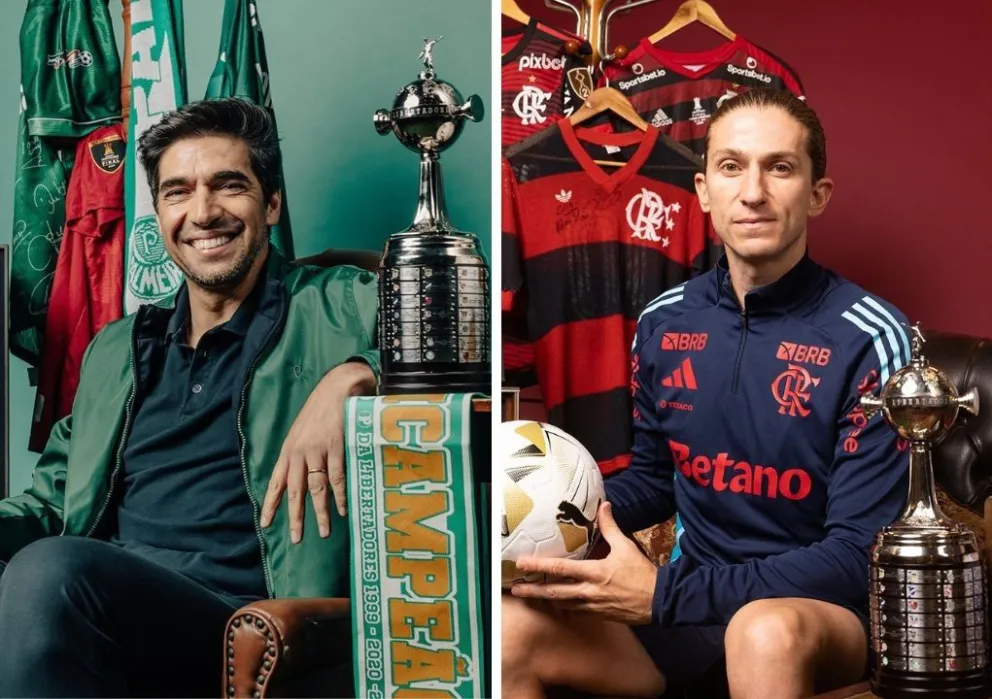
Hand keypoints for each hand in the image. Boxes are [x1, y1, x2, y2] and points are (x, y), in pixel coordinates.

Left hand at [259, 361, 374, 542]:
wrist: (337, 388)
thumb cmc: (320, 410)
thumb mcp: (301, 432)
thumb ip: (298, 454)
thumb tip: (296, 477)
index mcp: (288, 450)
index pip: (275, 482)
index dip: (270, 503)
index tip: (265, 524)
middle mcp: (299, 452)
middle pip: (295, 491)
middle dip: (295, 516)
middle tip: (296, 538)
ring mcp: (317, 450)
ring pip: (316, 488)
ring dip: (321, 512)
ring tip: (323, 532)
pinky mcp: (336, 446)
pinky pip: (337, 477)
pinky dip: (339, 495)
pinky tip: (342, 509)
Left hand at [510, 501, 656, 624]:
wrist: (660, 601)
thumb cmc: (642, 573)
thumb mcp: (626, 546)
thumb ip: (610, 527)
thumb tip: (604, 506)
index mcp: (594, 572)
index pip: (560, 569)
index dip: (539, 566)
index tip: (522, 564)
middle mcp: (588, 591)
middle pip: (554, 592)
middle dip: (532, 591)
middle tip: (515, 588)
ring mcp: (592, 605)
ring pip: (562, 603)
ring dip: (546, 599)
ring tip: (531, 595)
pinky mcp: (598, 614)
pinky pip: (575, 610)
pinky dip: (564, 605)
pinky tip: (557, 601)